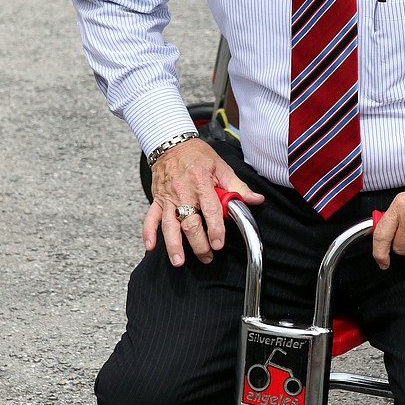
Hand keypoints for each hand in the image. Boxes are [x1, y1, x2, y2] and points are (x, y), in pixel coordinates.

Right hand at [143, 139, 263, 266]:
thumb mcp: (221, 167)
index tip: (219, 243)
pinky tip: (151, 247)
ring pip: (169, 225)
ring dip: (174, 245)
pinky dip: (148, 233)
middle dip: (199, 244)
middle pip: (190, 223)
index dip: (216, 229)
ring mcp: (168, 197)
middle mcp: (183, 191)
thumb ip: (238, 187)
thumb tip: (256, 200)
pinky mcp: (157, 199)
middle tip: (207, 256)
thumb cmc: (197, 155)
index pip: (210, 210)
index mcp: (201, 182)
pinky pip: (150, 218)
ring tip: (179, 261)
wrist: (171, 143)